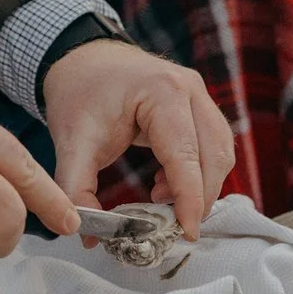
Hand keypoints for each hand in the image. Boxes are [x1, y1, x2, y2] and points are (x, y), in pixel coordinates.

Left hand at [42, 40, 234, 241]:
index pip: (186, 156)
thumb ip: (77, 190)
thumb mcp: (71, 142)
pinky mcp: (199, 104)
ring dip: (202, 186)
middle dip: (199, 198)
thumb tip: (91, 236)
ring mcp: (199, 93)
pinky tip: (166, 183)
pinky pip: (215, 145)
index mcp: (161, 92)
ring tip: (161, 200)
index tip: (185, 233)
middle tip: (172, 226)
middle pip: (214, 156)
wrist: (82, 57)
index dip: (190, 200)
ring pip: (221, 152)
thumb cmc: (79, 94)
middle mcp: (189, 89)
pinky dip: (200, 171)